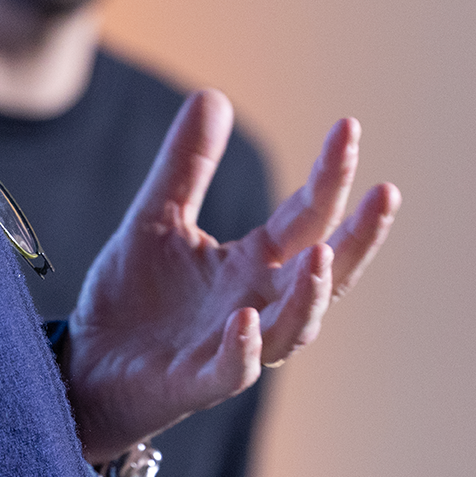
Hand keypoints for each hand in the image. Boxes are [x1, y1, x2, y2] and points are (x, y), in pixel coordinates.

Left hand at [66, 89, 398, 461]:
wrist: (89, 366)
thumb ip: (188, 164)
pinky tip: (244, 320)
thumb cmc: (134, 298)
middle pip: (325, 272)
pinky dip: (243, 348)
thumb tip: (214, 95)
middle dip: (358, 236)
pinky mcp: (196, 381)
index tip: (349, 127)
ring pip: (292, 327)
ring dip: (309, 294)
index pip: (307, 216)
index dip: (330, 175)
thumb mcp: (157, 216)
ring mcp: (233, 346)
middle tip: (385, 193)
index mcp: (254, 263)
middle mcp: (257, 303)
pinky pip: (232, 370)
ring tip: (321, 252)